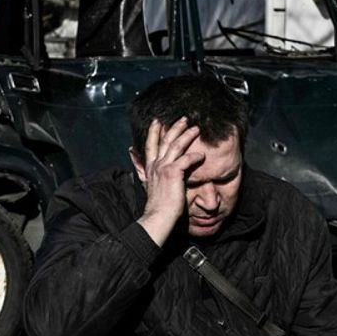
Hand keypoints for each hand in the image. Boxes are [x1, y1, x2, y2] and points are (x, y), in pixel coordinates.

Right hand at [134, 117, 203, 245]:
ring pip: (176, 145)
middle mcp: (155, 165)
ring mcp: (163, 168)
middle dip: (175, 127)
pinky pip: (186, 159)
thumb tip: (134, 158)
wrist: (157, 217)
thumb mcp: (147, 185)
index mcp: (150, 167)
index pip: (151, 144)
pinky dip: (194, 156)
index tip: (158, 121)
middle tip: (184, 119)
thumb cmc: (157, 205)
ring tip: (196, 129)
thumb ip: (143, 171)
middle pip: (165, 140)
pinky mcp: (172, 173)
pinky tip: (202, 154)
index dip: (154, 132)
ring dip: (187, 135)